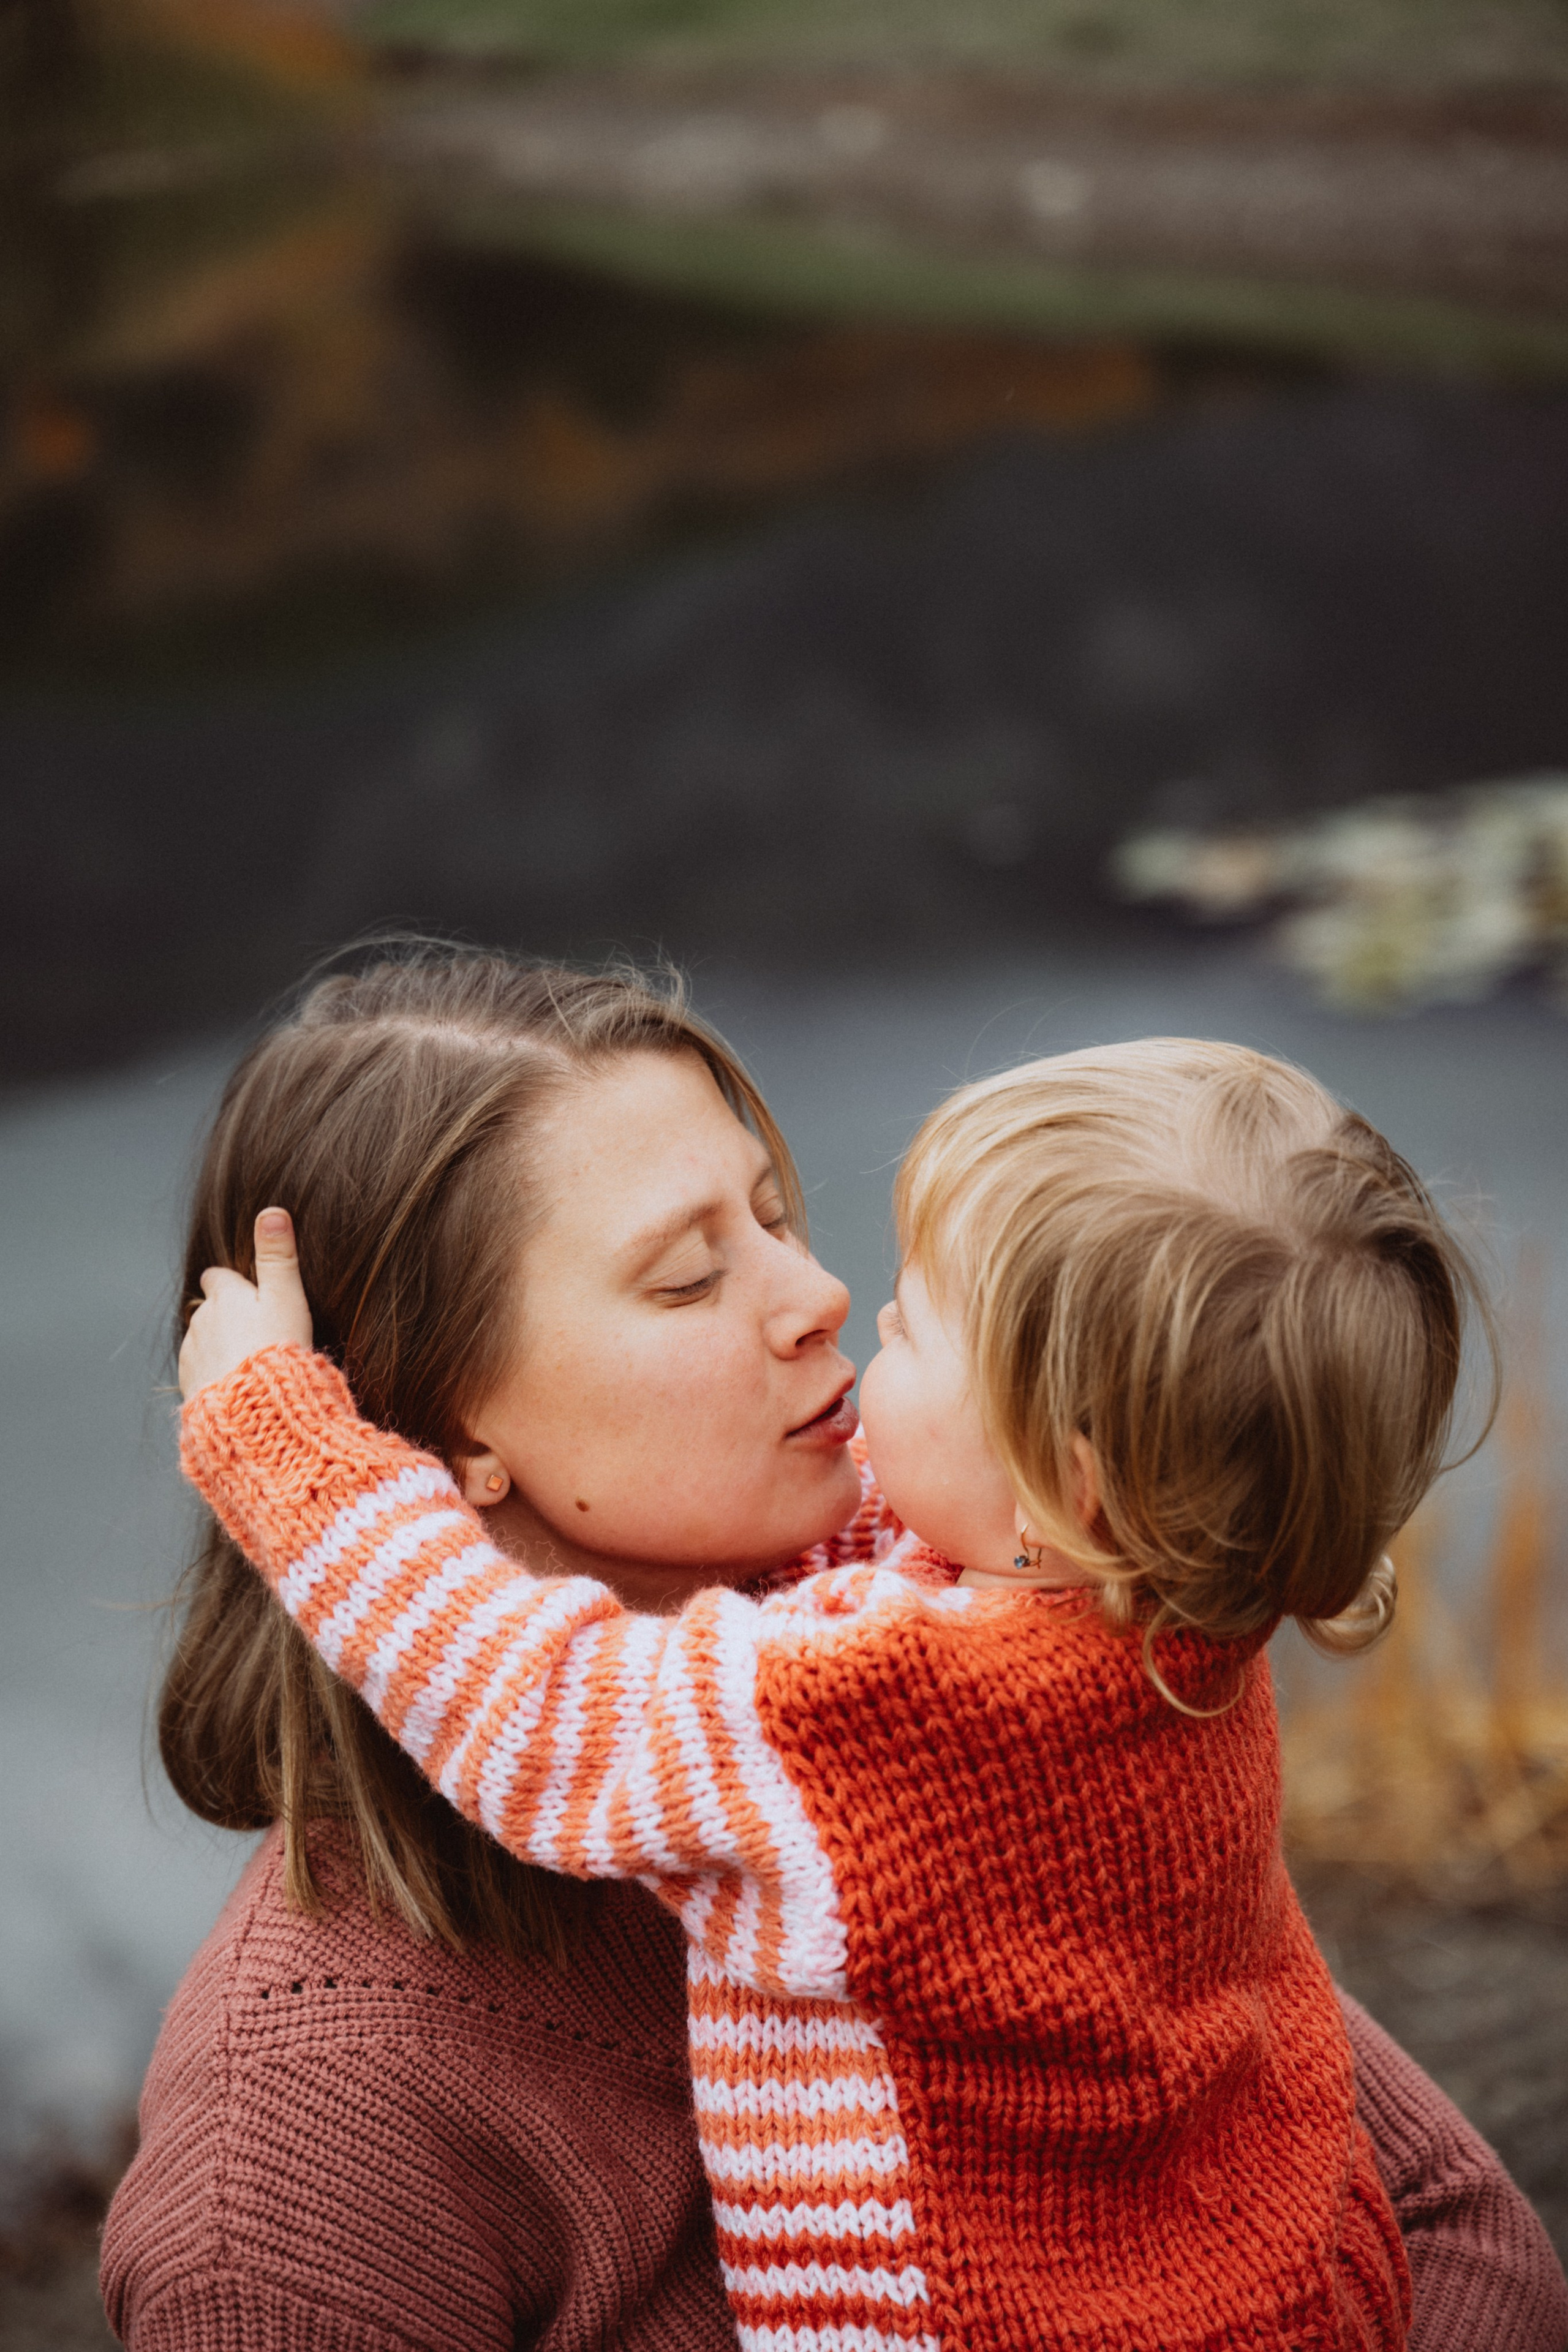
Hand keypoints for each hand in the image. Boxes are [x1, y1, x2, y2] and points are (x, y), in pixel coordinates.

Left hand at [179, 1208, 314, 1399]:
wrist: (253, 1411)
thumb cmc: (276, 1350)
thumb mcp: (286, 1297)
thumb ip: (278, 1256)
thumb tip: (272, 1212)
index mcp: (224, 1297)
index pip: (217, 1278)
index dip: (231, 1284)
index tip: (246, 1293)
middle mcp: (200, 1321)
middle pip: (209, 1311)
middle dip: (225, 1317)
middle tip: (256, 1332)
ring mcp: (191, 1354)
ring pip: (202, 1342)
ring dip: (219, 1347)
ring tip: (247, 1363)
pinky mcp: (189, 1385)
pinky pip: (200, 1372)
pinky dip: (214, 1374)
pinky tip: (236, 1386)